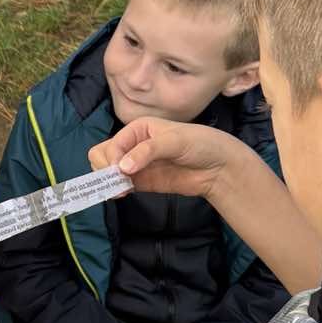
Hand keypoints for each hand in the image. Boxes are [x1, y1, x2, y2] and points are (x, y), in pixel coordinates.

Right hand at [88, 118, 241, 201]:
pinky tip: (124, 193)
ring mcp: (136, 165)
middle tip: (118, 180)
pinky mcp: (142, 182)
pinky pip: (119, 185)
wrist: (219, 167)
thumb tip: (121, 168)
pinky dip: (116, 190)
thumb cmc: (200, 144)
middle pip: (102, 155)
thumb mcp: (175, 141)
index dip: (111, 158)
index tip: (119, 171)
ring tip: (121, 189)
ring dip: (108, 181)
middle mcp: (133, 145)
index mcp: (138, 129)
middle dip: (104, 168)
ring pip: (107, 171)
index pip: (112, 144)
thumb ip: (147, 151)